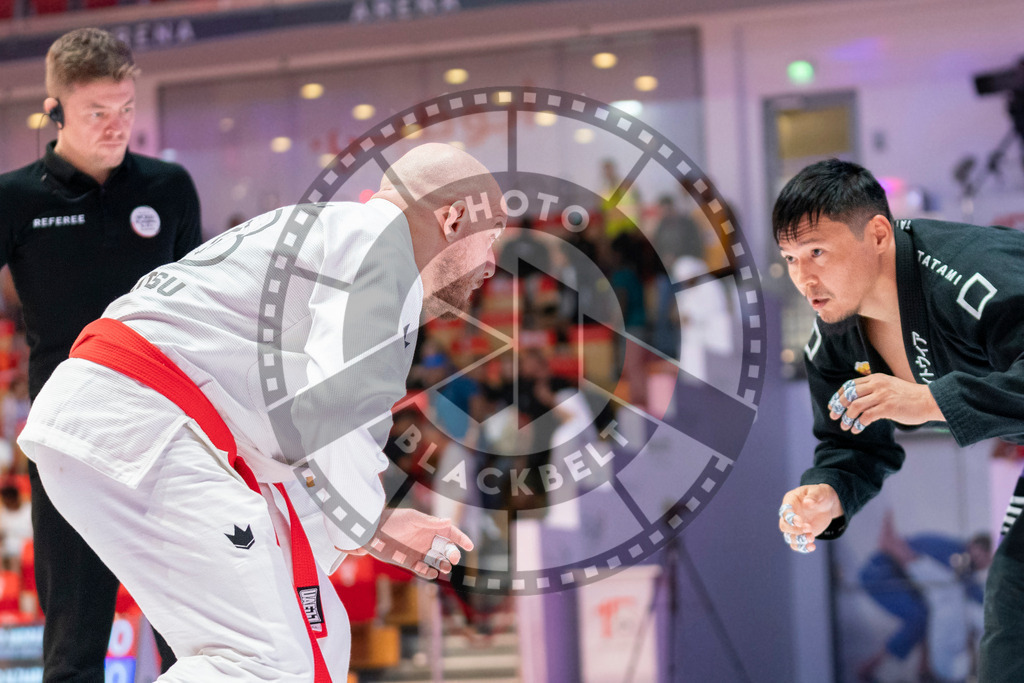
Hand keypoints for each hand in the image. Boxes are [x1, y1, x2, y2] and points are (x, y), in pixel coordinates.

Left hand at [362, 508, 473, 579]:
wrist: (371, 532)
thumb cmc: (392, 520)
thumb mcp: (412, 518)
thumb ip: (430, 522)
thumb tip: (449, 522)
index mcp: (430, 527)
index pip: (450, 533)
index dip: (461, 539)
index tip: (470, 546)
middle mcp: (426, 540)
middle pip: (446, 549)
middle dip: (452, 554)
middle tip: (453, 558)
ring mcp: (418, 552)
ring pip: (437, 561)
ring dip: (442, 565)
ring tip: (444, 567)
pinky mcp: (409, 562)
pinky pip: (423, 570)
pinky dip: (429, 573)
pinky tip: (432, 572)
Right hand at [777, 484, 842, 553]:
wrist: (827, 504)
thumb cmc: (821, 494)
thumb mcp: (819, 492)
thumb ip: (813, 496)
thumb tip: (807, 503)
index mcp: (790, 501)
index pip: (785, 512)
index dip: (790, 518)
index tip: (801, 522)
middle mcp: (790, 515)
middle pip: (784, 526)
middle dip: (794, 530)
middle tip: (809, 529)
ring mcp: (794, 525)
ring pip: (789, 537)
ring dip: (799, 540)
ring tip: (811, 538)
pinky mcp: (801, 534)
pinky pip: (797, 544)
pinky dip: (803, 547)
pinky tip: (812, 547)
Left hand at [828, 374, 943, 434]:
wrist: (928, 400)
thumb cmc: (909, 397)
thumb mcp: (889, 386)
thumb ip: (874, 390)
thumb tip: (856, 401)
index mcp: (875, 379)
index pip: (850, 385)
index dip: (838, 395)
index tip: (833, 405)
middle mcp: (877, 385)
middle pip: (849, 394)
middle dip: (838, 406)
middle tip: (834, 416)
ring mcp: (882, 396)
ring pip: (855, 406)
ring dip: (847, 418)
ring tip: (845, 426)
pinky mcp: (888, 408)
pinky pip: (866, 417)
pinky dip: (859, 424)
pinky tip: (857, 430)